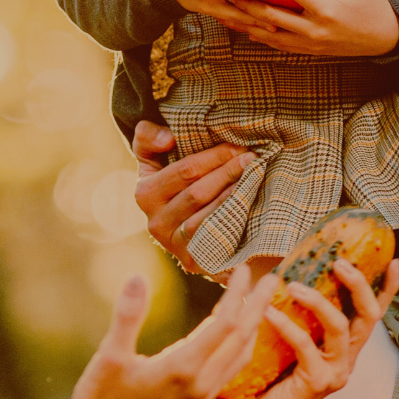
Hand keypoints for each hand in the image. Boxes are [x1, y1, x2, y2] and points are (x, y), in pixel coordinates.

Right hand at [63, 267, 276, 398]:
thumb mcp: (109, 356)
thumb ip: (127, 316)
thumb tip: (137, 277)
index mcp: (184, 368)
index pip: (224, 324)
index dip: (238, 294)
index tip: (245, 269)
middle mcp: (201, 383)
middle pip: (242, 338)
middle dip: (259, 306)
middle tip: (274, 278)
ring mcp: (201, 395)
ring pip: (241, 356)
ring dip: (254, 326)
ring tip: (260, 303)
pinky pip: (231, 369)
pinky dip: (240, 345)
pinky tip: (234, 335)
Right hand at [132, 120, 253, 277]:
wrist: (181, 224)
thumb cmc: (172, 182)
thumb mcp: (153, 157)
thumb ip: (148, 137)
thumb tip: (167, 139)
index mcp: (145, 194)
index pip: (184, 171)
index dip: (214, 156)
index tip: (237, 146)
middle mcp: (155, 223)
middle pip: (198, 193)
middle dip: (228, 172)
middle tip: (251, 158)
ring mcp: (174, 245)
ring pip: (208, 217)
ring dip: (234, 195)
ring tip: (254, 176)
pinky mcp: (193, 261)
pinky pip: (216, 238)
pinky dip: (234, 219)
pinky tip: (249, 204)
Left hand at [224, 258, 398, 398]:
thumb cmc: (267, 376)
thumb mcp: (288, 339)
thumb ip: (300, 315)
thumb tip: (289, 272)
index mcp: (346, 347)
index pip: (374, 314)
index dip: (388, 288)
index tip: (393, 260)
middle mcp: (348, 360)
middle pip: (369, 316)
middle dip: (358, 285)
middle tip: (337, 262)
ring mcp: (337, 373)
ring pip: (339, 327)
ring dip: (317, 300)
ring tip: (293, 285)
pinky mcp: (318, 383)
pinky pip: (306, 345)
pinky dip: (287, 325)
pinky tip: (268, 312)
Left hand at [226, 0, 398, 58]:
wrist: (383, 41)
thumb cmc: (373, 7)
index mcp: (326, 11)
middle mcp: (313, 30)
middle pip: (272, 17)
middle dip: (249, 2)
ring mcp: (308, 44)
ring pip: (269, 34)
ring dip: (247, 22)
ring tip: (226, 9)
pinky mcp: (306, 51)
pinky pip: (276, 44)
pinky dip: (258, 36)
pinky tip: (242, 26)